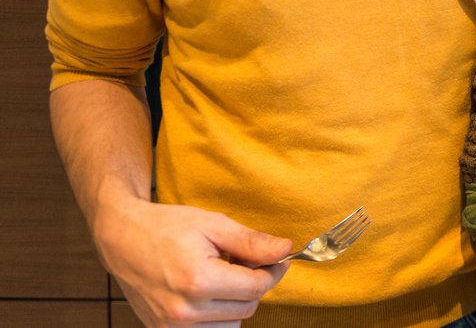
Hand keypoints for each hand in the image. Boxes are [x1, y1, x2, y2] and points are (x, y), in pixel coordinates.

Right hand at [94, 197, 292, 325]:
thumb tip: (285, 250)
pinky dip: (217, 317)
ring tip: (220, 277)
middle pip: (247, 307)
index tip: (277, 259)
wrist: (122, 239)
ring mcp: (171, 326)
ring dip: (235, 303)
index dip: (274, 271)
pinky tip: (208, 294)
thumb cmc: (167, 227)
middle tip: (241, 263)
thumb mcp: (213, 225)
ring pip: (231, 325)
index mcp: (198, 280)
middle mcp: (183, 310)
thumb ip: (251, 242)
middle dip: (253, 285)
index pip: (257, 287)